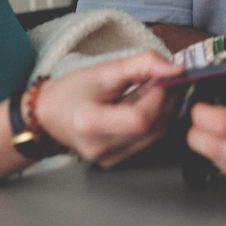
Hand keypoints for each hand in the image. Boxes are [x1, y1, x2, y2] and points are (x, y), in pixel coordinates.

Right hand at [33, 51, 181, 166]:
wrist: (49, 114)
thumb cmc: (71, 91)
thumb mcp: (104, 70)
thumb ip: (142, 64)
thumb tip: (176, 68)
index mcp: (91, 125)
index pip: (140, 119)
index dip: (160, 96)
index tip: (166, 74)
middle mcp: (101, 149)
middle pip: (153, 127)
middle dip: (169, 98)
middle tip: (169, 75)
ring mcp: (111, 159)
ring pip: (157, 135)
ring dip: (166, 108)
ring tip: (159, 85)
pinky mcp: (118, 160)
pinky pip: (149, 140)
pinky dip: (157, 119)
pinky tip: (151, 102)